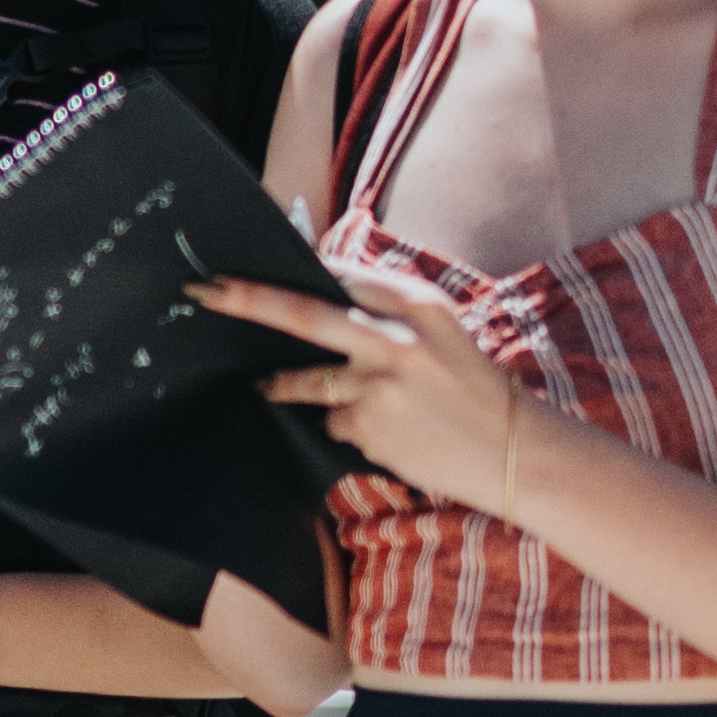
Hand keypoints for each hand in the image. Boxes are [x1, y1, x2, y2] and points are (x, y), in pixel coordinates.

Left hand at [192, 260, 536, 514]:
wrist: (513, 449)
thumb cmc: (471, 388)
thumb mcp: (440, 333)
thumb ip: (385, 313)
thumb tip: (318, 294)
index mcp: (416, 303)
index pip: (338, 275)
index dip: (292, 270)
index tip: (248, 266)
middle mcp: (395, 337)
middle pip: (303, 313)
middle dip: (247, 300)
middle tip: (203, 292)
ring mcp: (379, 383)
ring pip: (305, 379)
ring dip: (280, 384)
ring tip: (269, 385)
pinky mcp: (369, 425)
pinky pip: (334, 421)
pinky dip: (346, 425)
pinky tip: (383, 432)